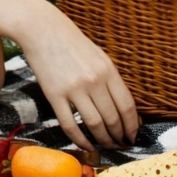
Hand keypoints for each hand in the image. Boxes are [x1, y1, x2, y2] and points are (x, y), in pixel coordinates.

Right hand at [18, 5, 138, 151]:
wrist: (42, 29)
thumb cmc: (71, 42)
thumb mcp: (98, 56)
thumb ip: (110, 79)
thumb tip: (121, 107)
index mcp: (108, 70)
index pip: (127, 106)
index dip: (132, 125)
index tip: (133, 136)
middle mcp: (94, 80)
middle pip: (112, 118)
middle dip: (119, 137)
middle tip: (121, 145)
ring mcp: (74, 88)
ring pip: (94, 124)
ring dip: (103, 140)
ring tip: (107, 147)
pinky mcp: (55, 95)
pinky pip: (70, 125)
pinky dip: (80, 140)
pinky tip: (86, 145)